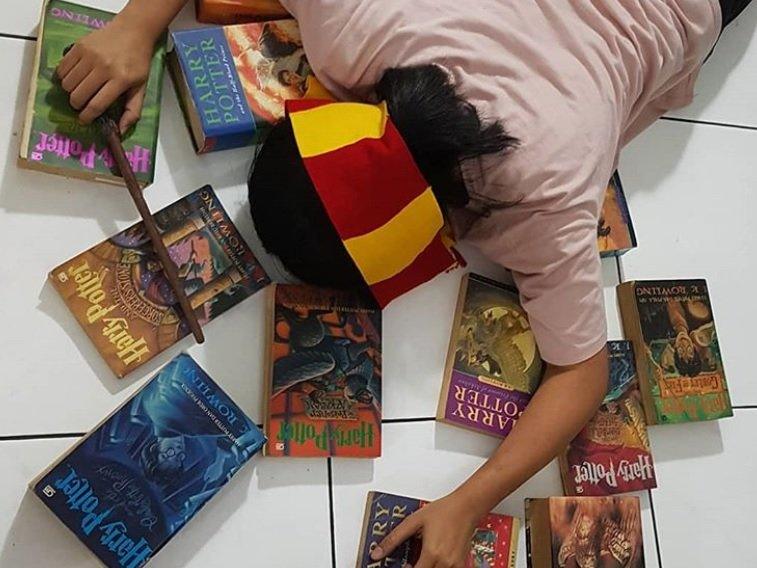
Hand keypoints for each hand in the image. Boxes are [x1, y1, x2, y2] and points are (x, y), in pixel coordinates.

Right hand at [56, 13, 156, 131]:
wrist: (132, 31)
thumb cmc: (138, 62)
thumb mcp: (141, 87)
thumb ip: (132, 110)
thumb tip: (121, 131)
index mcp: (121, 80)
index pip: (97, 104)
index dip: (87, 116)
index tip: (83, 121)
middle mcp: (103, 67)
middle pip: (79, 95)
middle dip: (77, 105)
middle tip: (81, 105)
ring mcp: (89, 55)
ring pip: (68, 83)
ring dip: (70, 92)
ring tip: (78, 91)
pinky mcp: (79, 46)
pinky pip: (62, 68)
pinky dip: (63, 77)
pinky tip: (72, 78)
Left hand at [370, 493, 479, 567]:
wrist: (466, 507)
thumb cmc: (444, 511)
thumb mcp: (414, 521)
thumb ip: (394, 538)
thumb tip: (377, 552)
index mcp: (432, 553)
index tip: (403, 567)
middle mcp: (445, 562)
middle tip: (410, 562)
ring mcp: (454, 565)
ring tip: (422, 559)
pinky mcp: (461, 563)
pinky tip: (433, 559)